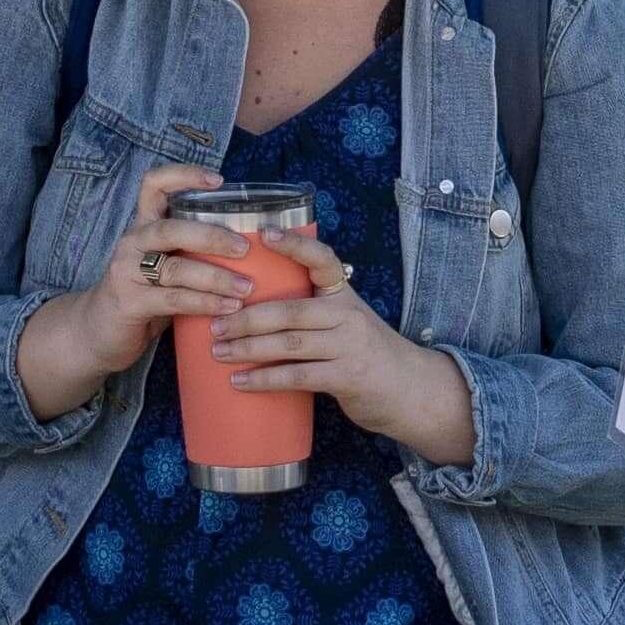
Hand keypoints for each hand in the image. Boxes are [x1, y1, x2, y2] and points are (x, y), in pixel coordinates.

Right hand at [21, 165, 248, 415]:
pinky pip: (173, 299)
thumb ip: (192, 253)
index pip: (154, 185)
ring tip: (246, 287)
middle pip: (171, 229)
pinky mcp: (129, 302)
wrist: (98, 332)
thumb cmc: (143, 296)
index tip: (218, 180)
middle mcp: (132, 242)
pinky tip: (228, 307)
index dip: (184, 176)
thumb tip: (251, 250)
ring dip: (215, 278)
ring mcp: (126, 272)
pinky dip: (205, 303)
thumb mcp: (164, 267)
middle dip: (211, 236)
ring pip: (175, 268)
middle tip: (244, 248)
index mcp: (143, 226)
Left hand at [208, 213, 476, 463]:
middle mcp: (348, 315)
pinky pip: (298, 375)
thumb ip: (311, 314)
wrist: (411, 390)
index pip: (322, 260)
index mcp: (344, 295)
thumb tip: (250, 309)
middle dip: (247, 317)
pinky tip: (240, 382)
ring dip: (249, 348)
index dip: (295, 245)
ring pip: (290, 343)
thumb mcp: (346, 322)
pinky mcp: (348, 377)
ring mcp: (349, 346)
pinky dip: (265, 378)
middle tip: (214, 324)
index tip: (263, 233)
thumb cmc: (366, 354)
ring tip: (219, 352)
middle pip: (290, 310)